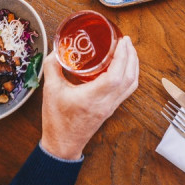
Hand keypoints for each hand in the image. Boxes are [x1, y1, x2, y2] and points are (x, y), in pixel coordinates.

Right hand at [40, 36, 138, 159]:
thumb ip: (53, 68)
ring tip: (128, 50)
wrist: (63, 144)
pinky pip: (128, 90)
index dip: (123, 56)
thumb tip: (55, 50)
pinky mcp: (111, 108)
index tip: (122, 41)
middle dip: (131, 56)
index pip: (116, 76)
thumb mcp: (50, 90)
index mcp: (93, 97)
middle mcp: (106, 102)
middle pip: (129, 78)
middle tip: (125, 40)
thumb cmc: (56, 120)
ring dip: (133, 65)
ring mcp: (111, 106)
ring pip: (132, 84)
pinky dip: (130, 75)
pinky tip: (124, 66)